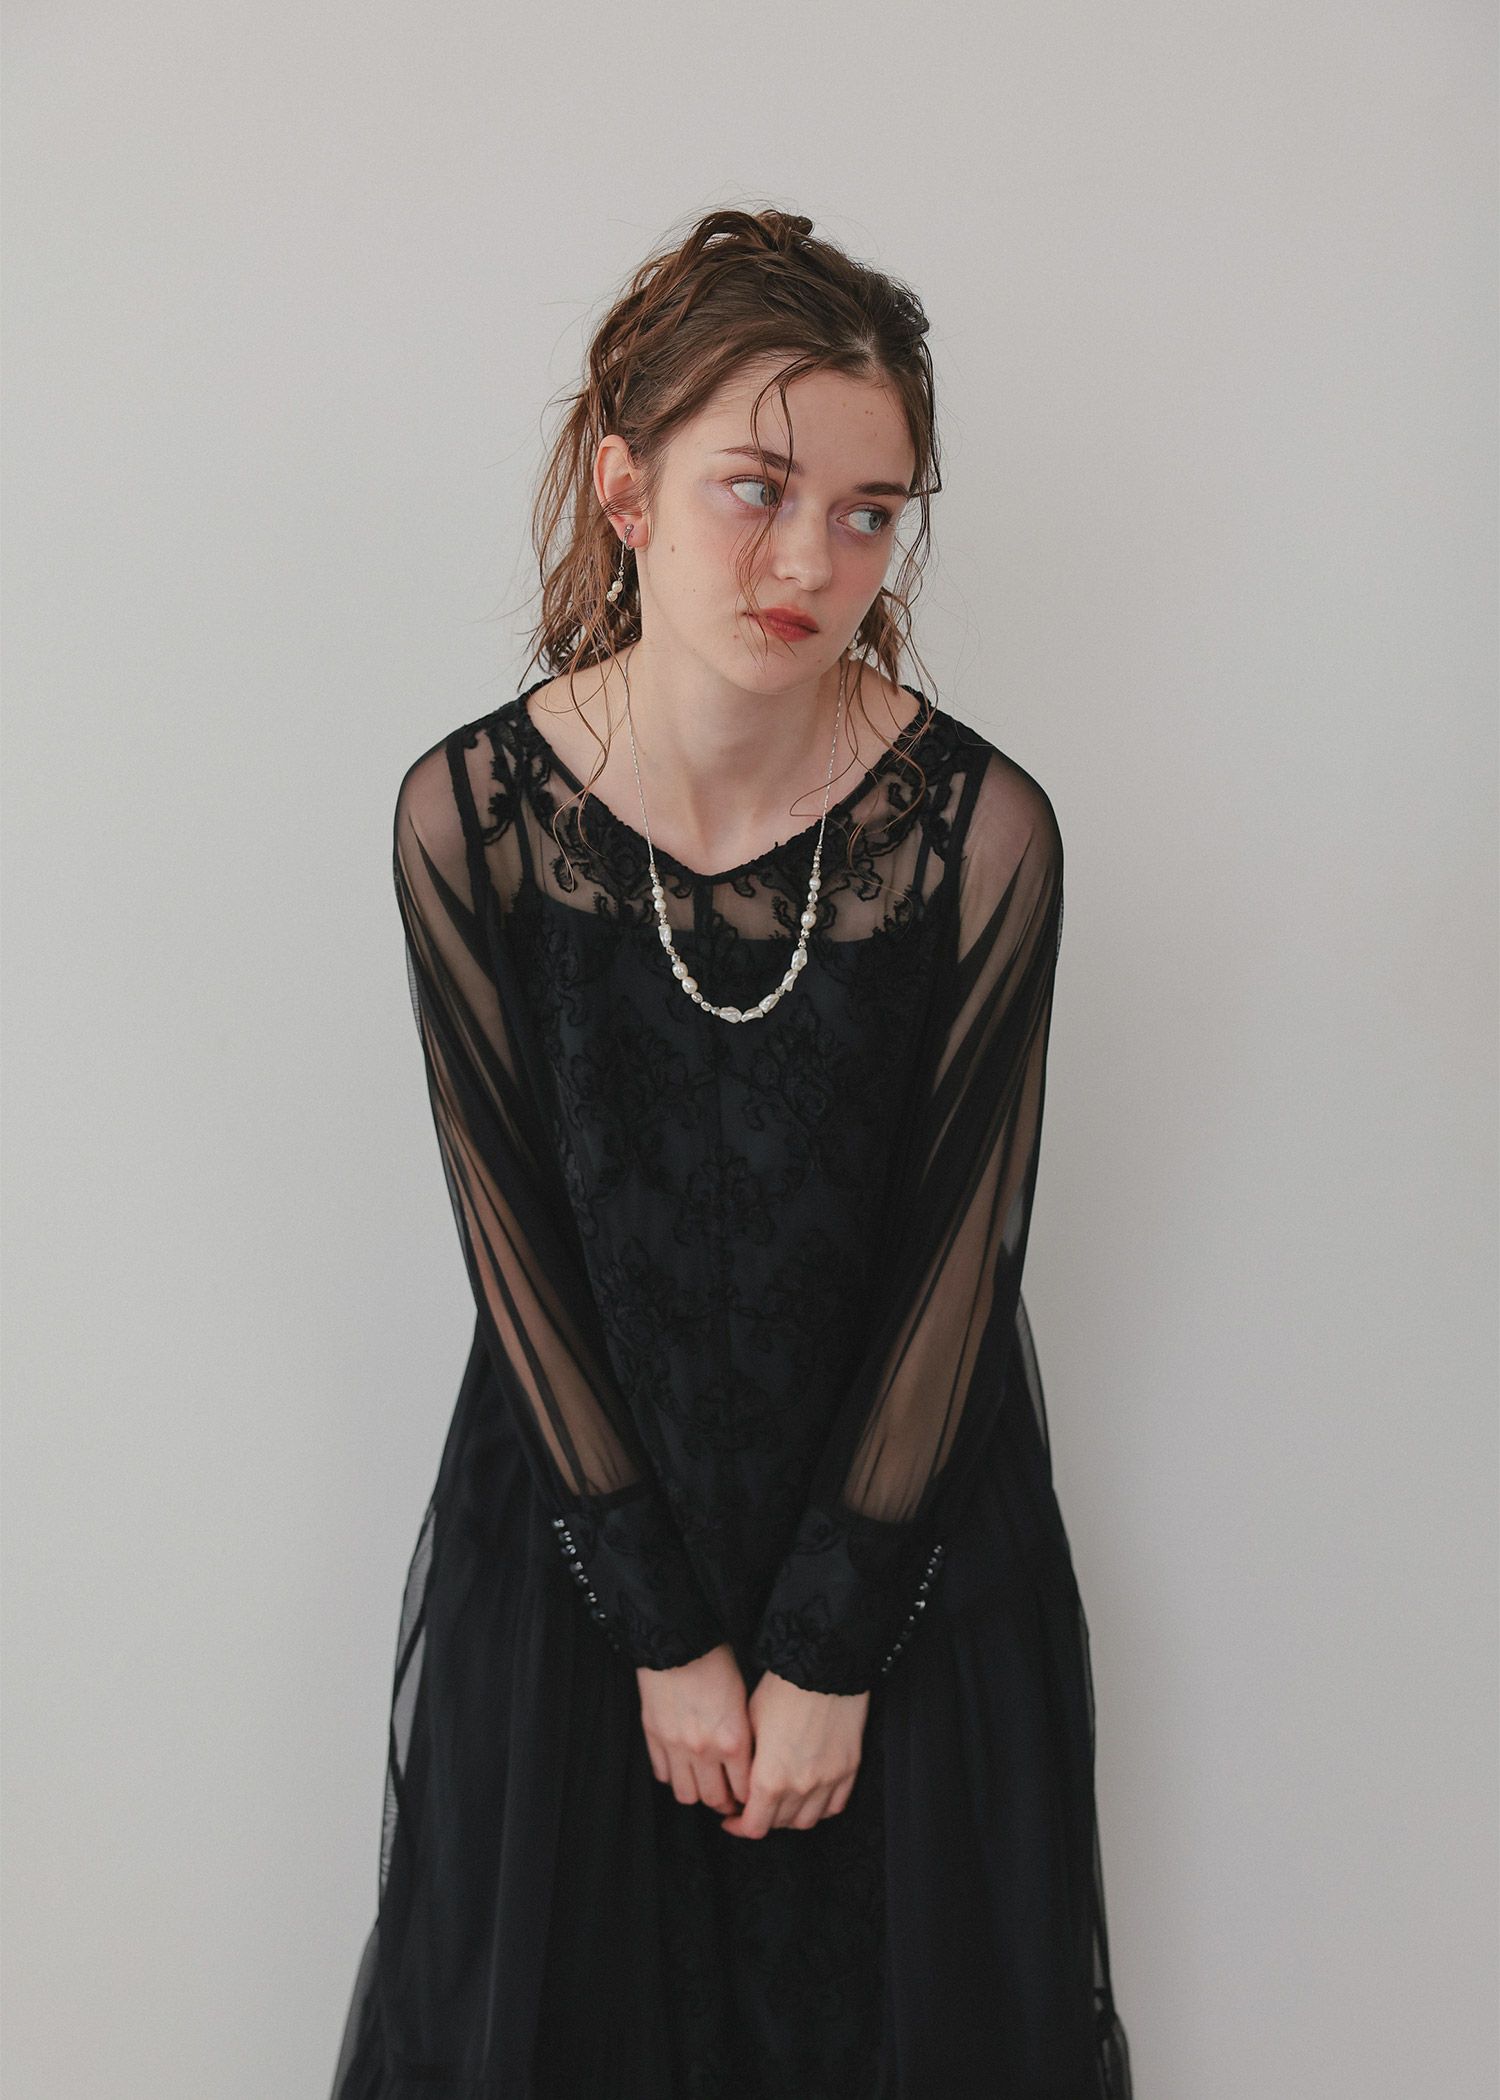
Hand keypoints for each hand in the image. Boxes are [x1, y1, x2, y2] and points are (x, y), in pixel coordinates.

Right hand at [636, 1642, 752, 1815]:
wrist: (679, 1639)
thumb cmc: (717, 1663)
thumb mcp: (744, 1700)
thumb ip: (744, 1737)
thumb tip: (748, 1764)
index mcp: (734, 1740)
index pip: (744, 1791)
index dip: (748, 1798)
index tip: (748, 1795)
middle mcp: (704, 1750)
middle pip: (713, 1799)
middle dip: (722, 1801)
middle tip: (726, 1793)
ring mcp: (675, 1746)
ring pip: (685, 1794)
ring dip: (695, 1791)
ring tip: (702, 1781)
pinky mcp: (653, 1737)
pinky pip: (662, 1774)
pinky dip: (672, 1774)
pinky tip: (680, 1763)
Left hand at [716, 1669, 868, 1838]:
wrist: (823, 1667)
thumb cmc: (781, 1689)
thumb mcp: (750, 1724)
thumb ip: (746, 1764)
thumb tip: (742, 1785)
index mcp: (770, 1779)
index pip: (754, 1826)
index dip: (739, 1826)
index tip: (732, 1818)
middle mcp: (800, 1787)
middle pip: (779, 1824)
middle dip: (762, 1818)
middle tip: (754, 1805)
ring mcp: (828, 1781)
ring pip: (807, 1820)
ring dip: (790, 1817)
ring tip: (780, 1802)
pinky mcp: (849, 1770)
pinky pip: (834, 1806)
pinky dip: (819, 1807)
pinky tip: (808, 1796)